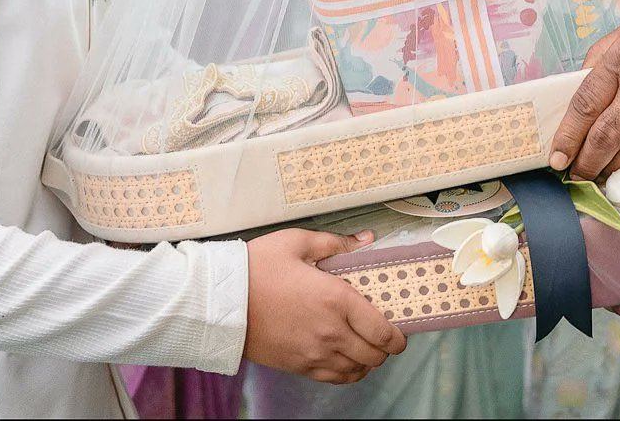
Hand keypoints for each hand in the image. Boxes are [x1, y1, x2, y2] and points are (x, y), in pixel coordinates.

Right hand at [244, 229, 405, 383]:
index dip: (398, 337)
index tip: (399, 331)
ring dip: (366, 361)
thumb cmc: (256, 268)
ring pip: (357, 370)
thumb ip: (336, 243)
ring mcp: (314, 353)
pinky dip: (347, 373)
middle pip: (375, 355)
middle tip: (382, 335)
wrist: (220, 302)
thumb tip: (366, 239)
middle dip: (385, 348)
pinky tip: (344, 359)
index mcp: (337, 299)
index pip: (383, 331)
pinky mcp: (298, 366)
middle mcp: (331, 332)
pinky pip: (335, 379)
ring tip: (363, 346)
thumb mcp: (297, 243)